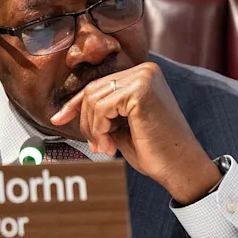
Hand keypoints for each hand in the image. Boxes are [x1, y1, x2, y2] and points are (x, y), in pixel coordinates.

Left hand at [50, 62, 220, 204]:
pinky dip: (99, 130)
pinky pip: (101, 108)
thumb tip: (67, 111)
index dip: (75, 104)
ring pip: (93, 99)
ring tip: (108, 148)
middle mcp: (145, 70)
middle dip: (87, 122)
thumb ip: (103, 113)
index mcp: (143, 75)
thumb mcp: (121, 126)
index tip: (57, 119)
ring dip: (93, 130)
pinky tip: (111, 145)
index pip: (99, 85)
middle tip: (99, 147)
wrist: (180, 167)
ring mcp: (144, 78)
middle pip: (92, 90)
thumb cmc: (155, 150)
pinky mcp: (140, 91)